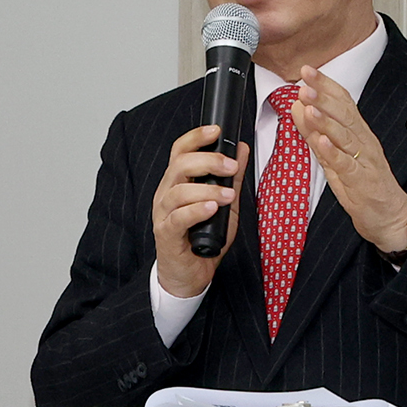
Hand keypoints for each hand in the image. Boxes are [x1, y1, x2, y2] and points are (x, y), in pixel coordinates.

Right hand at [152, 123, 248, 300]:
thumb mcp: (224, 205)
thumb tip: (242, 150)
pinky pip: (178, 218)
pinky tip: (211, 208)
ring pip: (179, 191)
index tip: (217, 130)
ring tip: (228, 195)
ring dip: (208, 189)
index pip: (180, 151)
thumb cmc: (202, 240)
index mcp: (177, 183)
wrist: (189, 276)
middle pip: (179, 165)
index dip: (196, 137)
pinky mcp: (166, 235)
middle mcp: (166, 195)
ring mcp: (164, 215)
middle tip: (231, 166)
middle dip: (208, 160)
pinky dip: (196, 210)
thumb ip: (231, 178)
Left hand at [286, 66, 406, 254]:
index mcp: (358, 133)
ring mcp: (364, 161)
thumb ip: (316, 132)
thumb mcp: (334, 156)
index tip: (307, 71)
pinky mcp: (362, 182)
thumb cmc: (364, 186)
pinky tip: (321, 141)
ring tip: (309, 105)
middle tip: (304, 82)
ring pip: (344, 135)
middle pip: (344, 113)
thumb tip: (298, 107)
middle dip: (323, 96)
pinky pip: (346, 165)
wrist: (390, 217)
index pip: (343, 102)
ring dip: (325, 119)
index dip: (325, 85)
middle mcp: (363, 142)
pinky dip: (333, 152)